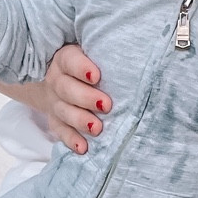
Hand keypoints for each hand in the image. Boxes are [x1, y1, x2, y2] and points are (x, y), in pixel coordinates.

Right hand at [41, 41, 111, 157]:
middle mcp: (57, 80)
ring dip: (80, 120)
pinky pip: (60, 131)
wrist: (63, 78)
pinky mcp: (56, 120)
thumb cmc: (90, 62)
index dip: (81, 68)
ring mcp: (55, 102)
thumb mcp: (94, 51)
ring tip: (97, 129)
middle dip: (86, 98)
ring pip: (63, 111)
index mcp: (66, 58)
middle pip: (66, 89)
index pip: (70, 61)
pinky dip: (71, 140)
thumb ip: (108, 50)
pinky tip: (83, 148)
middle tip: (106, 105)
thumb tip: (142, 49)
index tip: (97, 76)